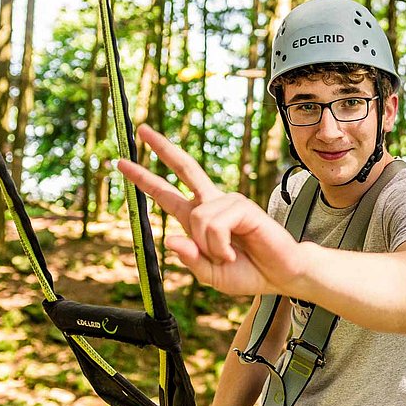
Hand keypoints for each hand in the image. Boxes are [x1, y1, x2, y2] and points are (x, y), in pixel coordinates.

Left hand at [117, 125, 305, 296]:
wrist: (282, 275)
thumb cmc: (250, 273)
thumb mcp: (210, 276)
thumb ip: (190, 261)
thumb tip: (171, 240)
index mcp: (199, 219)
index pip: (167, 193)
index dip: (145, 179)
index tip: (122, 164)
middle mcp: (212, 205)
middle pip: (185, 168)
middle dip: (162, 149)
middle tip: (141, 129)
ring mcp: (229, 203)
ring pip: (198, 218)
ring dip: (208, 247)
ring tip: (228, 257)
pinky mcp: (244, 207)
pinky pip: (215, 224)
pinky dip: (220, 246)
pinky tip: (233, 252)